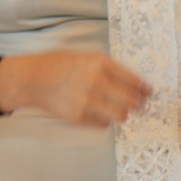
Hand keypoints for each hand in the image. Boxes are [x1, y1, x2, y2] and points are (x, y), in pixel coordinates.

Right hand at [13, 51, 148, 127]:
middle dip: (139, 105)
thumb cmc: (58, 64)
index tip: (149, 93)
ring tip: (119, 110)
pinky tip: (97, 112)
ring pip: (121, 115)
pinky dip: (104, 120)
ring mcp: (88, 101)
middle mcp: (96, 81)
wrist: (31, 78)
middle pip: (132, 101)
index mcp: (99, 63)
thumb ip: (107, 67)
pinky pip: (103, 124)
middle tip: (140, 105)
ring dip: (122, 113)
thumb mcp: (84, 56)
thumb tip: (132, 82)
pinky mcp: (79, 117)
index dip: (145, 89)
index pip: (134, 80)